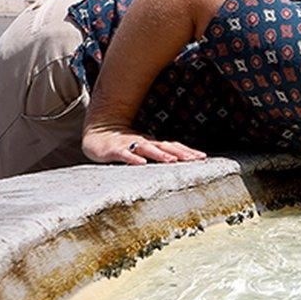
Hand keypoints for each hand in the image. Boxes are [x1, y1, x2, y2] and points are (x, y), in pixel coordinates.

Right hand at [82, 127, 206, 164]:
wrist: (97, 135)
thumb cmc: (124, 145)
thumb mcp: (145, 150)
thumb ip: (159, 155)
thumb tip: (180, 164)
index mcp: (153, 144)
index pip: (174, 146)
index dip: (188, 151)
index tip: (203, 157)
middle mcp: (144, 142)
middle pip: (165, 146)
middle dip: (181, 153)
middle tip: (195, 159)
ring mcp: (129, 145)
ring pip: (147, 148)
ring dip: (160, 154)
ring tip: (172, 160)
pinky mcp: (114, 150)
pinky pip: (125, 154)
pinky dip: (133, 158)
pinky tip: (141, 163)